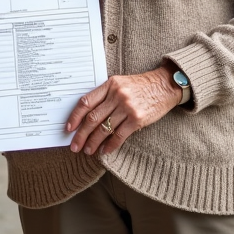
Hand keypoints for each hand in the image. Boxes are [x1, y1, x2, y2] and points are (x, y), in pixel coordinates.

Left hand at [67, 66, 181, 154]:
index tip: (69, 128)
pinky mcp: (137, 119)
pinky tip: (104, 151)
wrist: (165, 85)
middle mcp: (117, 95)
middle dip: (81, 135)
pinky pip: (119, 135)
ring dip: (93, 142)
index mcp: (110, 85)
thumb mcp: (121, 83)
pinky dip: (110, 145)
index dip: (75, 116)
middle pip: (92, 118)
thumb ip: (106, 95)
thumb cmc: (141, 86)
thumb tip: (88, 115)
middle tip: (75, 146)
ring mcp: (127, 107)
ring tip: (88, 150)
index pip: (86, 102)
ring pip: (104, 128)